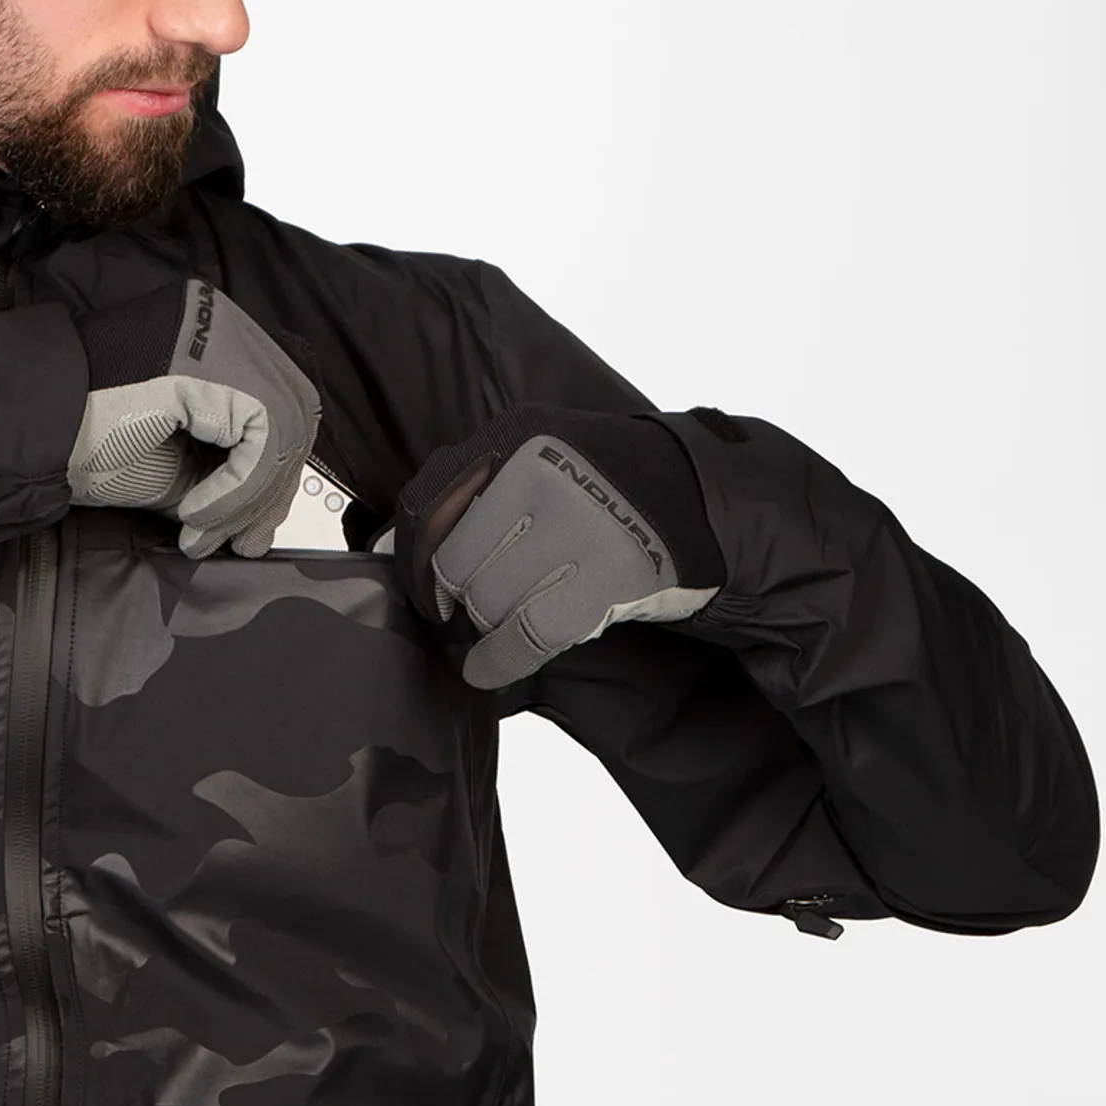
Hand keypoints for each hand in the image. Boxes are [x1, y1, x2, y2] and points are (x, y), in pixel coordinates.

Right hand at [67, 278, 319, 558]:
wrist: (31, 431)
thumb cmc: (85, 442)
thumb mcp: (177, 465)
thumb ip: (226, 478)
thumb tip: (264, 520)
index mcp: (217, 335)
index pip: (280, 401)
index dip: (273, 475)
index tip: (249, 531)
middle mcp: (222, 320)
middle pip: (292, 408)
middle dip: (272, 489)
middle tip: (244, 542)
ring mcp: (216, 330)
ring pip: (283, 423)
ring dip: (251, 497)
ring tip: (207, 534)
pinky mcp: (206, 359)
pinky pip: (257, 433)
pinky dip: (236, 489)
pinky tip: (195, 515)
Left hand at [394, 403, 725, 687]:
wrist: (708, 503)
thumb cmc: (611, 490)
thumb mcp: (544, 459)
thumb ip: (477, 490)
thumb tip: (397, 549)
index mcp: (517, 435)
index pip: (428, 505)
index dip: (419, 558)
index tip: (429, 586)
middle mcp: (542, 470)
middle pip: (458, 561)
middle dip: (465, 596)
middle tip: (483, 607)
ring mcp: (577, 521)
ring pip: (489, 598)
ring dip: (493, 623)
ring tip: (518, 618)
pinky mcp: (609, 573)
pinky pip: (526, 633)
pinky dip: (499, 661)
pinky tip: (489, 670)